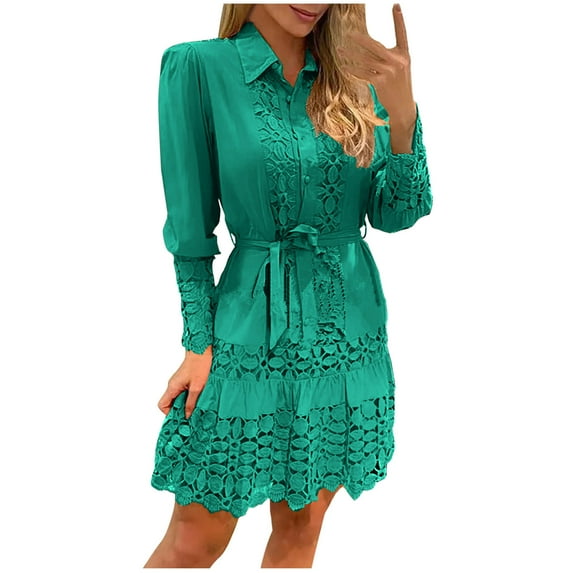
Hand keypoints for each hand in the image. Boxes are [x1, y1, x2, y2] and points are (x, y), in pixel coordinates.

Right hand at [157, 346, 212, 418]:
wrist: (203, 349)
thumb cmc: (200, 365)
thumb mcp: (197, 387)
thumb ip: (191, 402)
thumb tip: (186, 415)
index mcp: (172, 387)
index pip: (162, 405)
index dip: (169, 413)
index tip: (180, 417)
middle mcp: (173, 385)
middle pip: (171, 403)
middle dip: (180, 410)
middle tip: (191, 415)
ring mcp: (179, 382)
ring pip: (178, 398)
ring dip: (186, 403)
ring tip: (197, 407)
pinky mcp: (185, 379)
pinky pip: (184, 392)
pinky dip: (190, 397)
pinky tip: (199, 398)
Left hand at [338, 3, 415, 127]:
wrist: (403, 106)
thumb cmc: (400, 86)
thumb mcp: (401, 69)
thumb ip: (390, 57)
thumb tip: (371, 49)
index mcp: (405, 55)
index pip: (402, 33)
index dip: (399, 19)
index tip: (395, 5)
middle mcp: (397, 61)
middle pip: (375, 45)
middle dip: (360, 39)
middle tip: (348, 33)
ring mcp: (389, 71)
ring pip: (365, 59)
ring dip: (350, 54)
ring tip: (339, 49)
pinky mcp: (380, 82)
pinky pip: (362, 72)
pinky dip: (352, 69)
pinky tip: (343, 66)